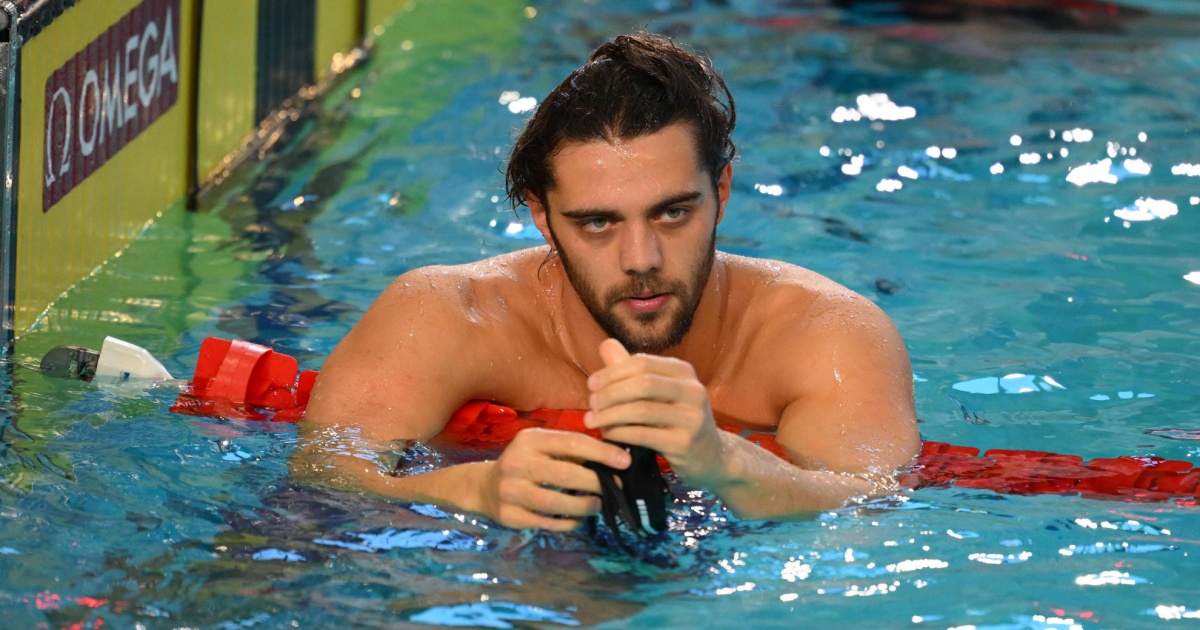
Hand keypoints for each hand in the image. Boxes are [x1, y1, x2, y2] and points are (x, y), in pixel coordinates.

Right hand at [478, 428, 630, 530]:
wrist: (484, 487)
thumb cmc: (525, 463)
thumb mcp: (542, 447)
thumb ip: (572, 449)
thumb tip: (613, 456)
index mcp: (529, 440)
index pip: (572, 443)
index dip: (601, 452)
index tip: (624, 461)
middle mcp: (516, 463)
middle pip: (566, 474)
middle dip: (596, 482)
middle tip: (615, 486)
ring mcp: (511, 491)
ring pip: (557, 503)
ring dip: (585, 505)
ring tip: (598, 504)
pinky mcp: (510, 516)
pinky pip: (548, 523)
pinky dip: (569, 522)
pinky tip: (578, 518)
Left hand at [584, 339, 725, 483]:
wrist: (712, 456)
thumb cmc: (677, 420)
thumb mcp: (659, 393)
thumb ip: (631, 371)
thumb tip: (605, 345)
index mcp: (684, 372)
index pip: (642, 362)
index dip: (612, 372)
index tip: (591, 384)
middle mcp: (692, 390)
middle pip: (642, 383)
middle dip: (610, 393)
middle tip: (591, 404)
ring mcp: (692, 417)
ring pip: (641, 410)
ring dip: (609, 415)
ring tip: (591, 421)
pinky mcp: (685, 443)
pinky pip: (643, 435)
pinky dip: (619, 433)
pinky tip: (607, 435)